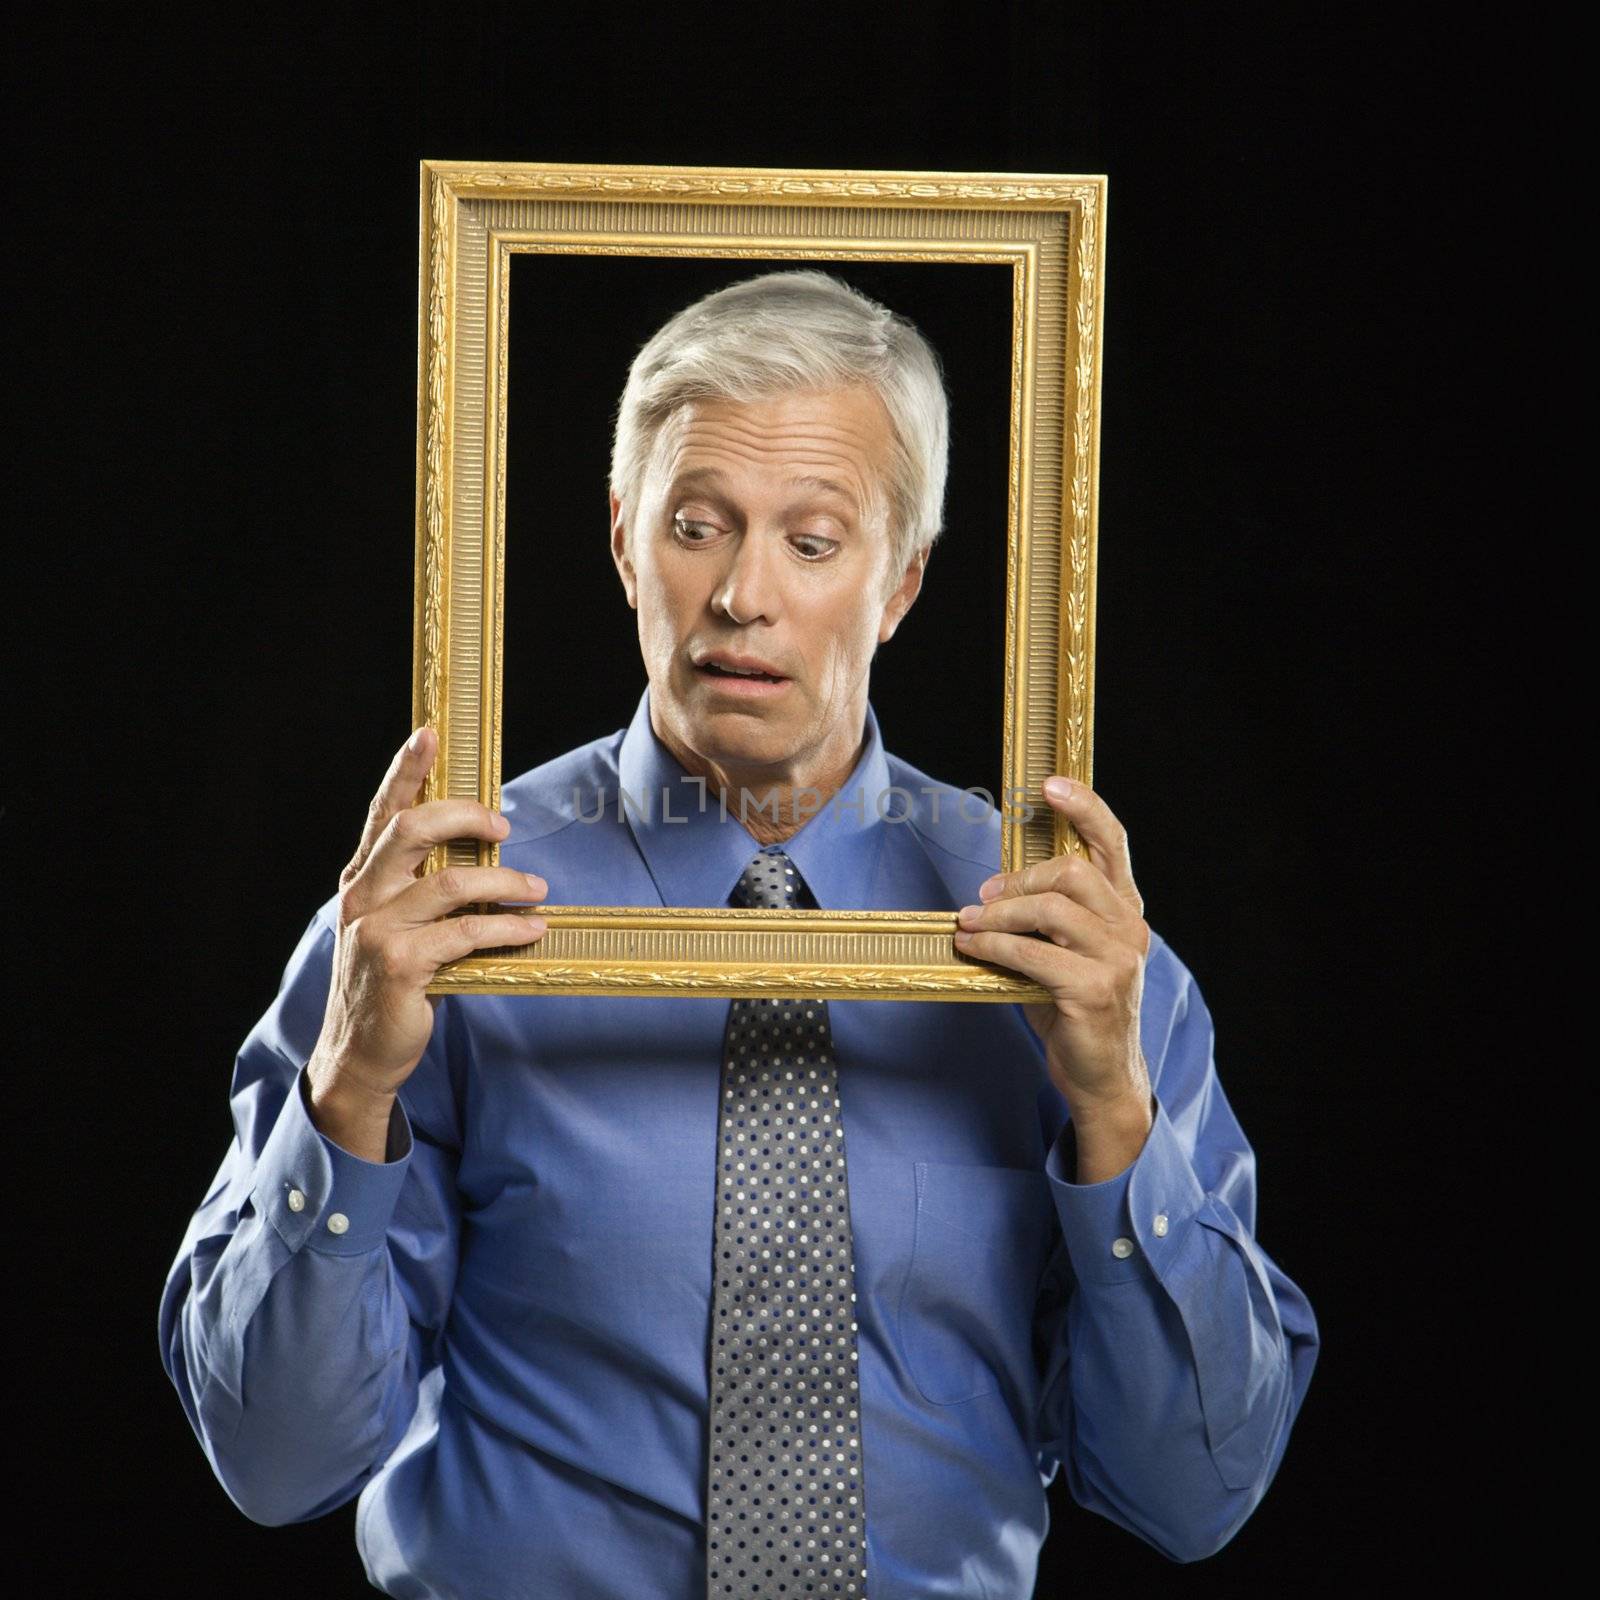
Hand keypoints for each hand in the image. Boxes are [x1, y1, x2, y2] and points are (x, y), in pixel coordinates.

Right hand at [305, 726, 548, 1157]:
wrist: (359, 1055)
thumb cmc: (389, 985)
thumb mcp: (397, 927)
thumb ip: (422, 889)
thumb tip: (482, 853)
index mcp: (361, 880)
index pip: (382, 813)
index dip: (405, 770)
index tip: (431, 733)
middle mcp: (362, 898)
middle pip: (412, 829)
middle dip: (464, 816)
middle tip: (503, 825)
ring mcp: (376, 932)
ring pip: (450, 883)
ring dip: (505, 882)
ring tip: (537, 888)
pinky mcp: (399, 967)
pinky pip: (465, 933)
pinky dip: (507, 927)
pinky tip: (533, 929)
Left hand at [953, 777, 1152, 1162]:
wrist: (1100, 1077)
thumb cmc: (1074, 1008)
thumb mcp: (1064, 952)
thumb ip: (1046, 916)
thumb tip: (992, 890)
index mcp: (1125, 911)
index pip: (1113, 843)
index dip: (1084, 807)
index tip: (1049, 784)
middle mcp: (1130, 929)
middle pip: (1071, 871)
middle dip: (1018, 880)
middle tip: (984, 898)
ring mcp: (1117, 960)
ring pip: (1050, 909)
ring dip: (998, 914)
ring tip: (969, 924)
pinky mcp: (1094, 990)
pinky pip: (1032, 952)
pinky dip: (993, 945)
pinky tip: (971, 946)